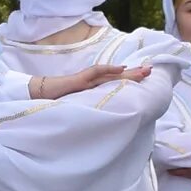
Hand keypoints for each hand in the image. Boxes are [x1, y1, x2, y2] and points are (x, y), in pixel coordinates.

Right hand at [27, 61, 152, 100]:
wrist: (38, 97)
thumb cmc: (57, 104)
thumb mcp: (80, 109)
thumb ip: (93, 111)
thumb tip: (107, 121)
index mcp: (93, 90)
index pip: (115, 84)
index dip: (130, 81)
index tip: (146, 80)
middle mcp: (92, 83)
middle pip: (117, 77)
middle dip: (134, 74)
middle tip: (151, 70)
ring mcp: (85, 81)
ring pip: (110, 75)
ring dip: (128, 72)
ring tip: (143, 70)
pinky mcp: (77, 82)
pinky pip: (94, 74)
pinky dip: (107, 70)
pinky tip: (120, 68)